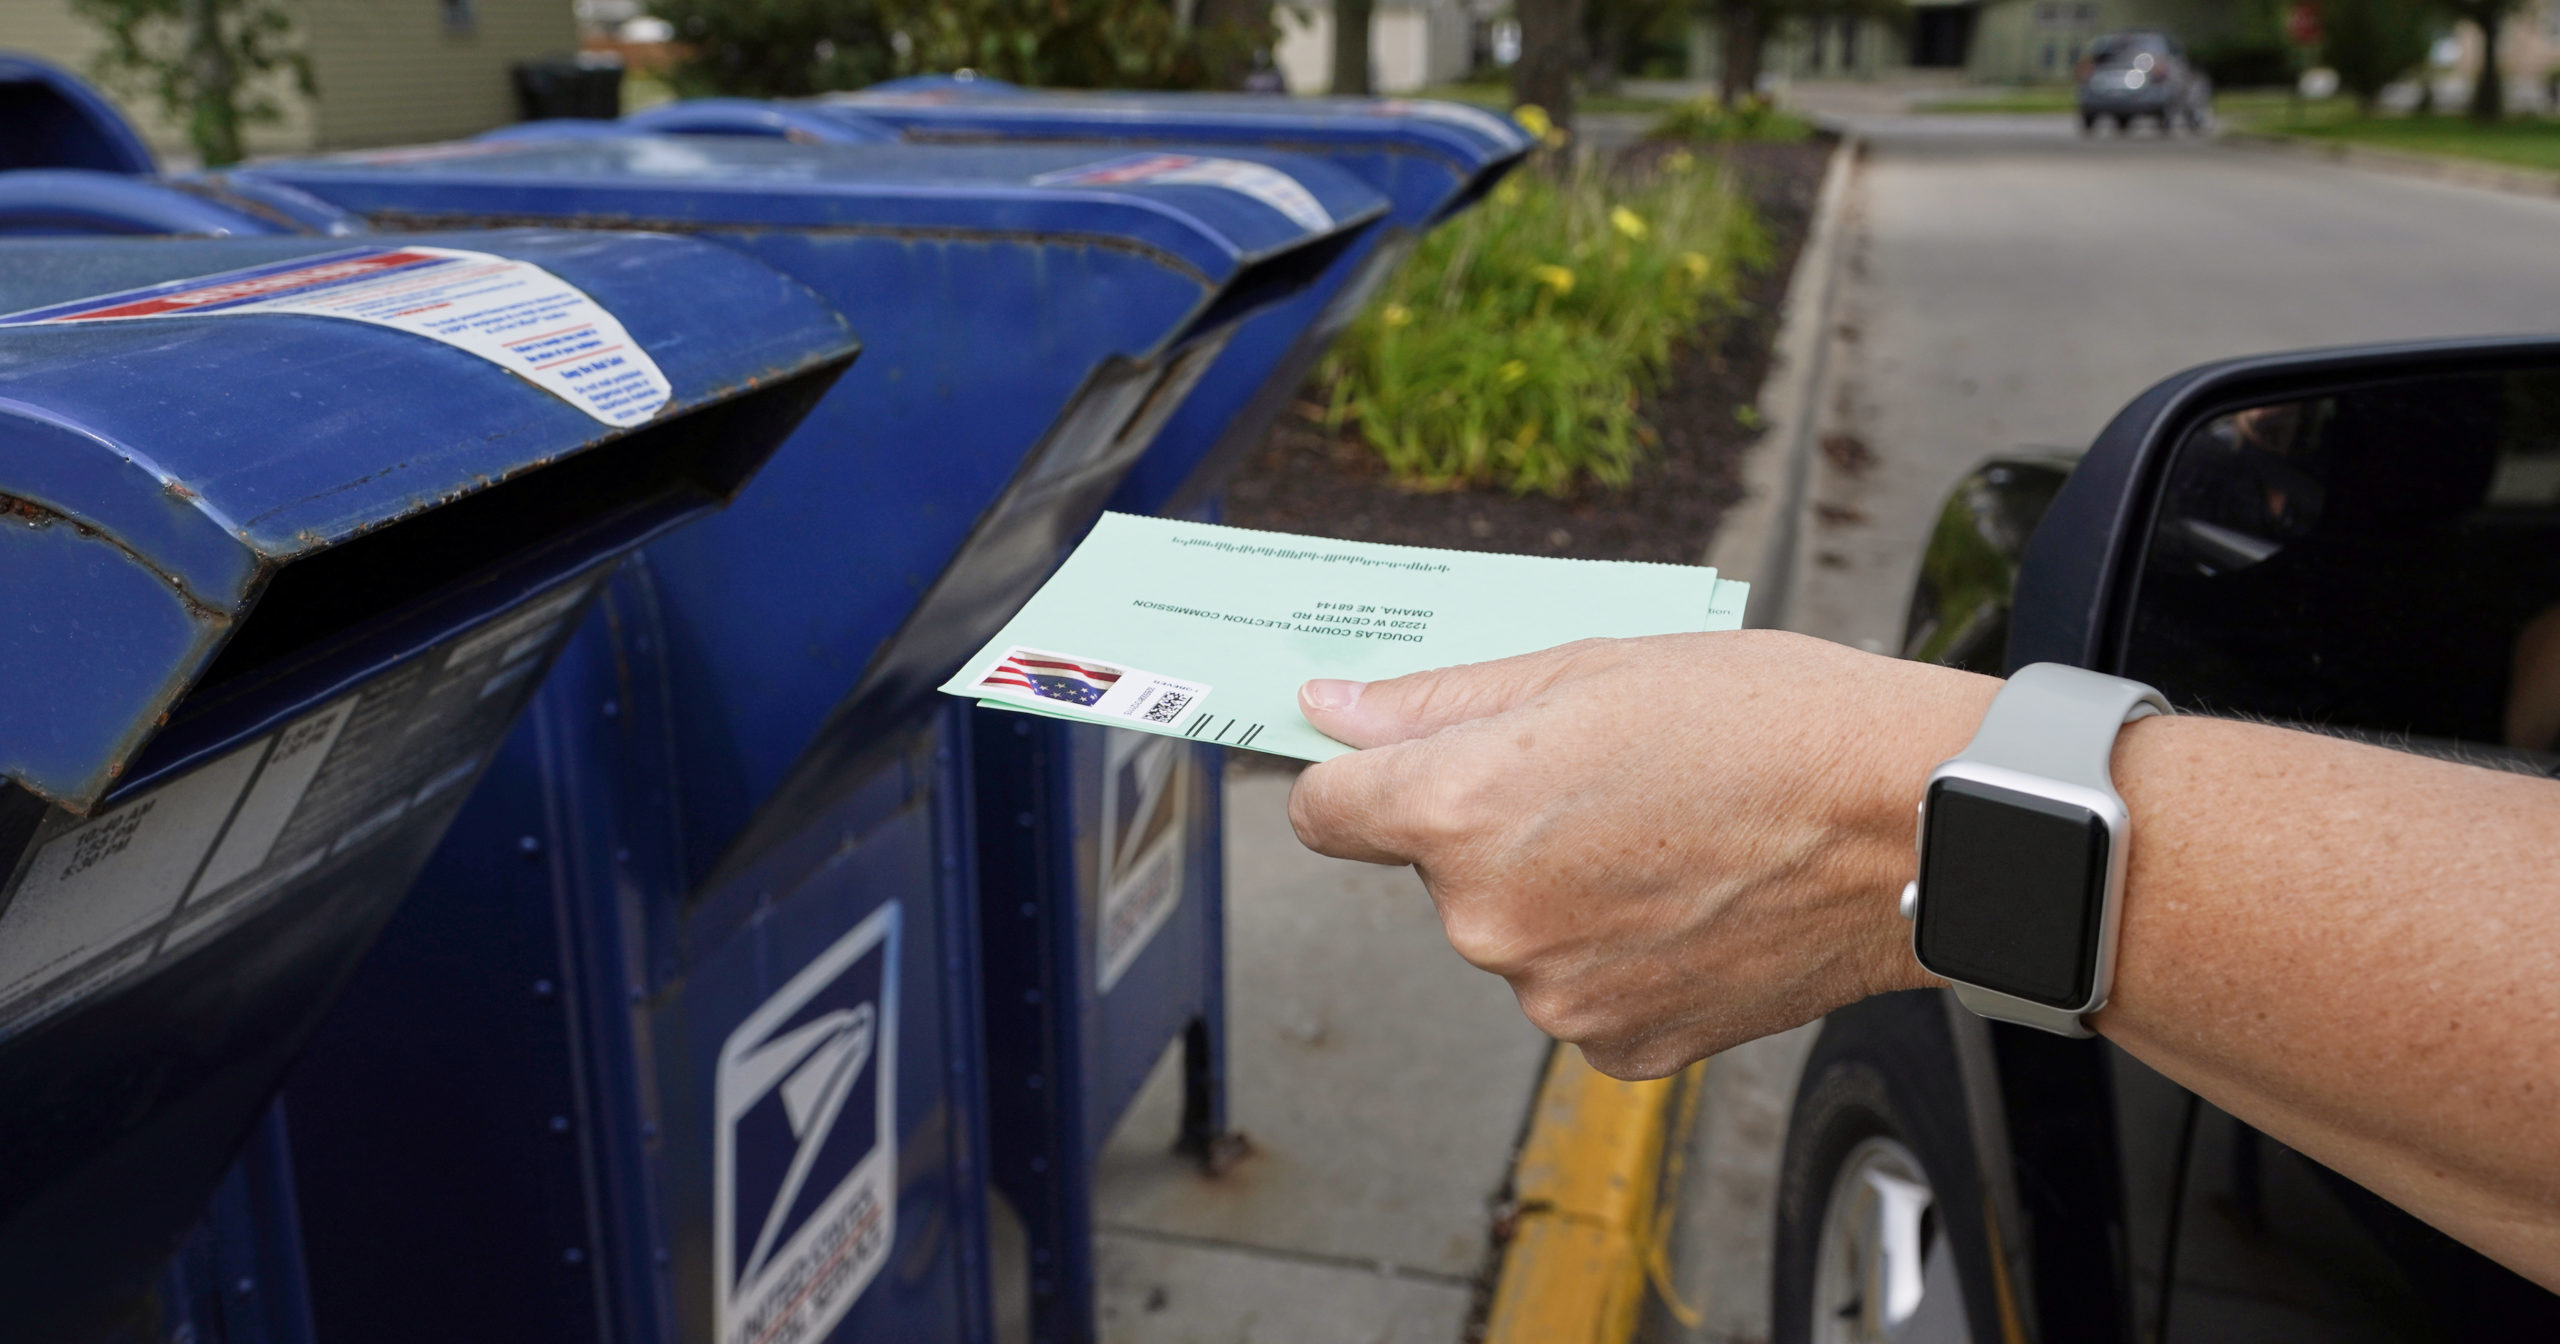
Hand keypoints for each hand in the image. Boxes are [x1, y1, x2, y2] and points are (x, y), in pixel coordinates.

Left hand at [1287, 630, 1995, 1077]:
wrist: (1914, 826)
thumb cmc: (1772, 723)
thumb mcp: (1590, 666)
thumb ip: (1440, 701)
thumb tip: (1331, 709)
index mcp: (1462, 814)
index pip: (1326, 812)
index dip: (1362, 777)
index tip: (1397, 764)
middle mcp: (1488, 922)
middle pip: (1437, 870)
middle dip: (1496, 826)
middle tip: (1608, 781)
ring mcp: (1555, 996)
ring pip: (1514, 931)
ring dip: (1561, 890)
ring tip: (1671, 837)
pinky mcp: (1621, 1047)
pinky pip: (1581, 988)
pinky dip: (1619, 951)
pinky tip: (1693, 902)